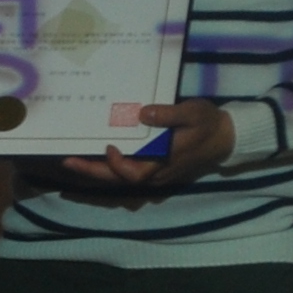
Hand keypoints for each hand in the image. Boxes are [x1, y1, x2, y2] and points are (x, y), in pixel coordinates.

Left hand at [57, 98, 235, 198]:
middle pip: (120, 180)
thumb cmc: (208, 123)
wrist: (225, 137)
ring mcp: (156, 174)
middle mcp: (157, 174)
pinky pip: (128, 173)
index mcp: (164, 161)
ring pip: (121, 179)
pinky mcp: (156, 170)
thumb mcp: (192, 112)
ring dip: (98, 171)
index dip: (118, 165)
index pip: (134, 173)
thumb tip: (143, 113)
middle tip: (67, 161)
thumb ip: (168, 114)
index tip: (109, 147)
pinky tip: (95, 157)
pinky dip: (109, 169)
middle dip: (92, 172)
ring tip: (74, 160)